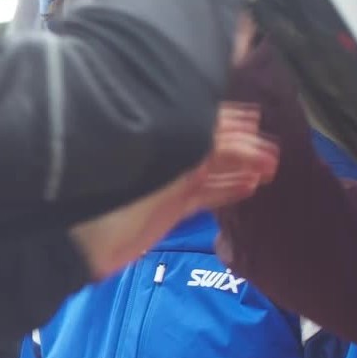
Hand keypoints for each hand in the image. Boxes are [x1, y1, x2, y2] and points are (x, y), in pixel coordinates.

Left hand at [70, 104, 277, 277]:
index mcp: (162, 134)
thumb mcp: (159, 162)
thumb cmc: (110, 189)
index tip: (257, 119)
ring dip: (243, 167)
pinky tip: (251, 186)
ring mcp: (170, 181)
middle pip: (214, 146)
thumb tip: (231, 135)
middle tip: (273, 150)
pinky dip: (229, 190)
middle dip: (245, 146)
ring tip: (271, 167)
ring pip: (215, 170)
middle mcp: (168, 153)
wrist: (82, 238)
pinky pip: (207, 195)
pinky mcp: (171, 208)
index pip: (204, 122)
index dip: (232, 121)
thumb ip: (195, 150)